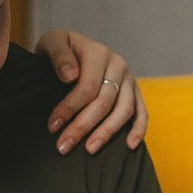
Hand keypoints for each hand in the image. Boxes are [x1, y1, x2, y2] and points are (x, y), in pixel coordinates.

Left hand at [34, 29, 145, 153]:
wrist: (72, 48)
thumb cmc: (59, 50)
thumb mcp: (51, 42)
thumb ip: (58, 55)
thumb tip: (70, 76)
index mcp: (98, 52)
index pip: (87, 86)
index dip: (70, 108)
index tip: (52, 127)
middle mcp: (118, 65)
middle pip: (104, 102)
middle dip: (83, 126)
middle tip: (64, 146)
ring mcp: (129, 79)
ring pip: (124, 110)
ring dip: (107, 133)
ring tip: (90, 150)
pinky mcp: (135, 92)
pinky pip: (141, 112)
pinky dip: (138, 130)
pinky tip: (130, 146)